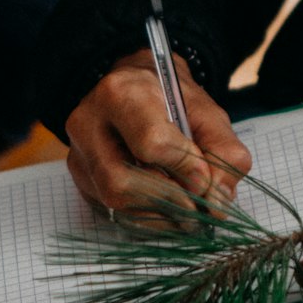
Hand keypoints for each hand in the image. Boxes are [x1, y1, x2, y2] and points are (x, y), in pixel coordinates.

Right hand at [64, 50, 251, 216]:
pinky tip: (165, 206)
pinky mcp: (80, 176)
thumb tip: (218, 202)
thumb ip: (223, 151)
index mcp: (122, 93)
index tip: (205, 179)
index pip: (151, 142)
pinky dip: (145, 215)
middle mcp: (89, 122)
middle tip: (199, 205)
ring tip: (187, 208)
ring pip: (113, 201)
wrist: (138, 87)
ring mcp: (79, 152)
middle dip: (168, 199)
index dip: (184, 167)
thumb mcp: (207, 112)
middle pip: (122, 180)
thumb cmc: (173, 99)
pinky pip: (110, 209)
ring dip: (158, 213)